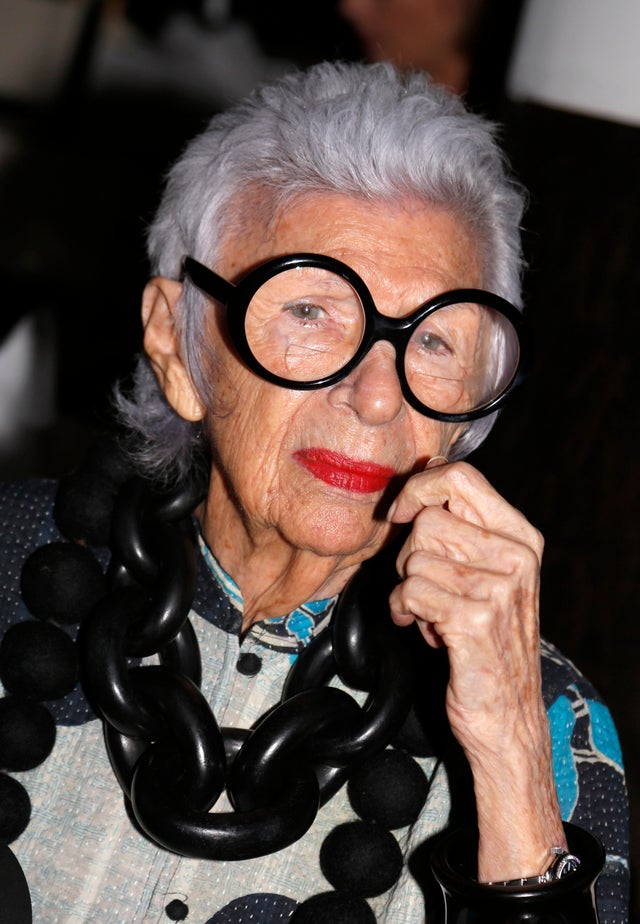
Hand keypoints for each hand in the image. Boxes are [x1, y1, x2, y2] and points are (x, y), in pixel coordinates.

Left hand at [387, 460, 564, 880]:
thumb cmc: (486, 641)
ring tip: (429, 612)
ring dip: (407, 587)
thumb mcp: (485, 572)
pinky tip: (422, 629)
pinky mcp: (476, 618)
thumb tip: (427, 473)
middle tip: (422, 584)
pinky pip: (410, 590)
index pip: (461, 477)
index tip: (399, 511)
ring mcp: (500, 586)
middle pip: (428, 518)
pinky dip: (404, 610)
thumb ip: (462, 526)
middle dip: (408, 553)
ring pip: (414, 556)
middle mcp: (517, 555)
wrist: (507, 715)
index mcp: (521, 535)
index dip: (418, 488)